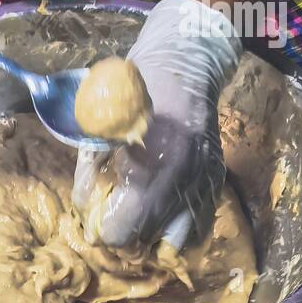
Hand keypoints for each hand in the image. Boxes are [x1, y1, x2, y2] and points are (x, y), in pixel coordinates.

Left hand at [73, 0, 241, 252]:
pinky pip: (200, 226)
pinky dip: (180, 228)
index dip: (105, 231)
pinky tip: (165, 214)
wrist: (187, 61)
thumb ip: (90, 169)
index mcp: (152, 163)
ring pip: (177, 241)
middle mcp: (183, 179)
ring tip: (142, 220)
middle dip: (127, 234)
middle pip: (148, 239)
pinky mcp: (216, 180)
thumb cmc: (135, 88)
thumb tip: (85, 208)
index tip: (97, 222)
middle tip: (115, 218)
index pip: (124, 229)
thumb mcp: (100, 124)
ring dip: (156, 237)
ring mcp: (204, 181)